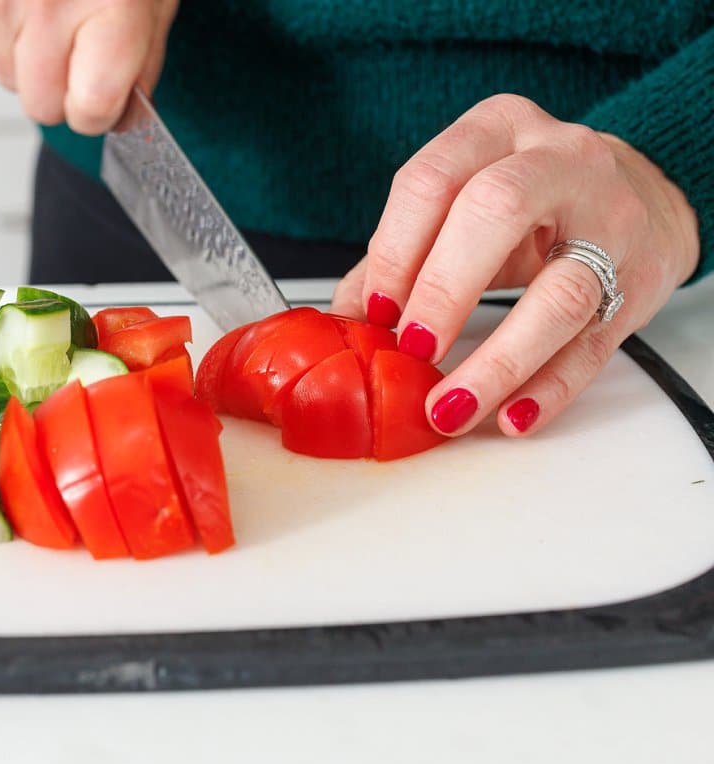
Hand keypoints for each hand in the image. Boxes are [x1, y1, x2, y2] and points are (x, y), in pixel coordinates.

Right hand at [0, 0, 179, 133]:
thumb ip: (142, 60)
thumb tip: (123, 111)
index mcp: (109, 10)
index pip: (89, 110)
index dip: (102, 111)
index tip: (108, 96)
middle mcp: (49, 5)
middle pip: (41, 105)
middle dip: (63, 94)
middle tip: (81, 59)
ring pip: (5, 77)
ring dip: (30, 62)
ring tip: (55, 15)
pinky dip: (0, 36)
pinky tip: (25, 6)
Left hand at [331, 94, 699, 437]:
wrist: (641, 196)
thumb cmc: (532, 204)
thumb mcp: (461, 205)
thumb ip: (397, 256)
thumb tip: (340, 321)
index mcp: (498, 129)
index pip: (434, 179)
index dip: (396, 249)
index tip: (377, 311)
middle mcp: (561, 160)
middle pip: (496, 211)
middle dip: (444, 289)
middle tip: (412, 348)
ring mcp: (612, 219)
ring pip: (561, 292)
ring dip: (498, 361)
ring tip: (450, 406)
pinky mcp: (641, 280)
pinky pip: (593, 345)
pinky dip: (548, 389)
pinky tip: (510, 416)